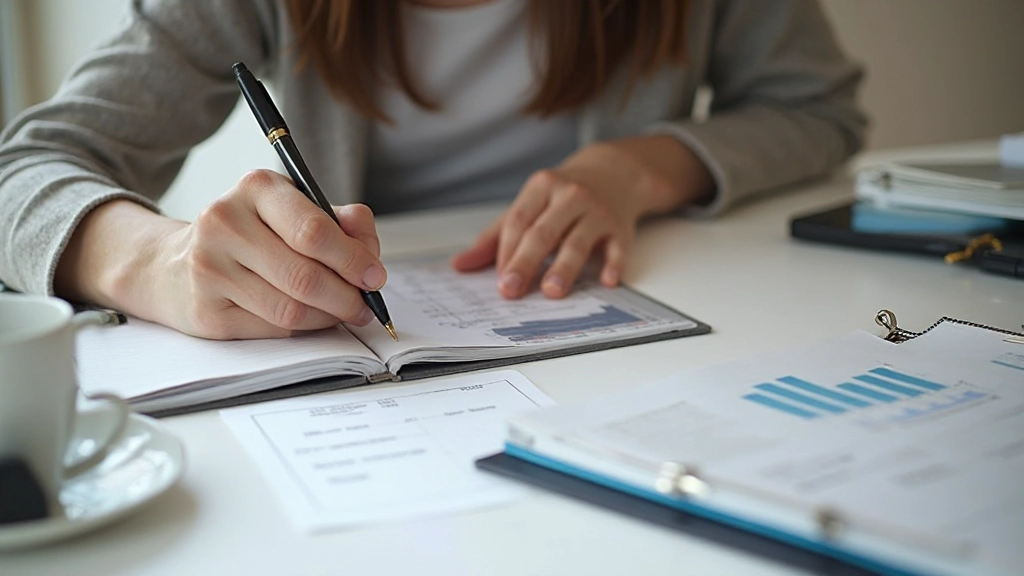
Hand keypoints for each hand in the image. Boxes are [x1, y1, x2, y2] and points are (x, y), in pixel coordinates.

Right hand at [55, 169, 385, 338]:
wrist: (175, 264)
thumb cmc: (253, 234)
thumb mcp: (295, 209)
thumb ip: (340, 222)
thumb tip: (369, 250)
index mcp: (256, 188)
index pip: (313, 230)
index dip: (353, 259)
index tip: (375, 277)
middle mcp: (224, 223)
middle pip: (305, 276)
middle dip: (347, 296)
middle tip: (366, 306)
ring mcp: (209, 268)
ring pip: (291, 308)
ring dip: (328, 316)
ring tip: (343, 312)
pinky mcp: (205, 311)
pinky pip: (272, 328)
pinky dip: (303, 327)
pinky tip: (310, 318)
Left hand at [451, 136, 713, 297]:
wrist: (615, 173)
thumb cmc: (562, 196)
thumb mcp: (528, 206)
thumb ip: (494, 237)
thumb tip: (459, 265)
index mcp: (541, 187)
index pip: (518, 221)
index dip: (507, 252)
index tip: (500, 281)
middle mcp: (569, 196)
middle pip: (543, 232)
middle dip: (526, 262)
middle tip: (511, 290)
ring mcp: (597, 211)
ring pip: (577, 241)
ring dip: (564, 267)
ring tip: (551, 291)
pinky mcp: (620, 227)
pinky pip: (617, 248)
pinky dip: (613, 264)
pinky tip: (607, 281)